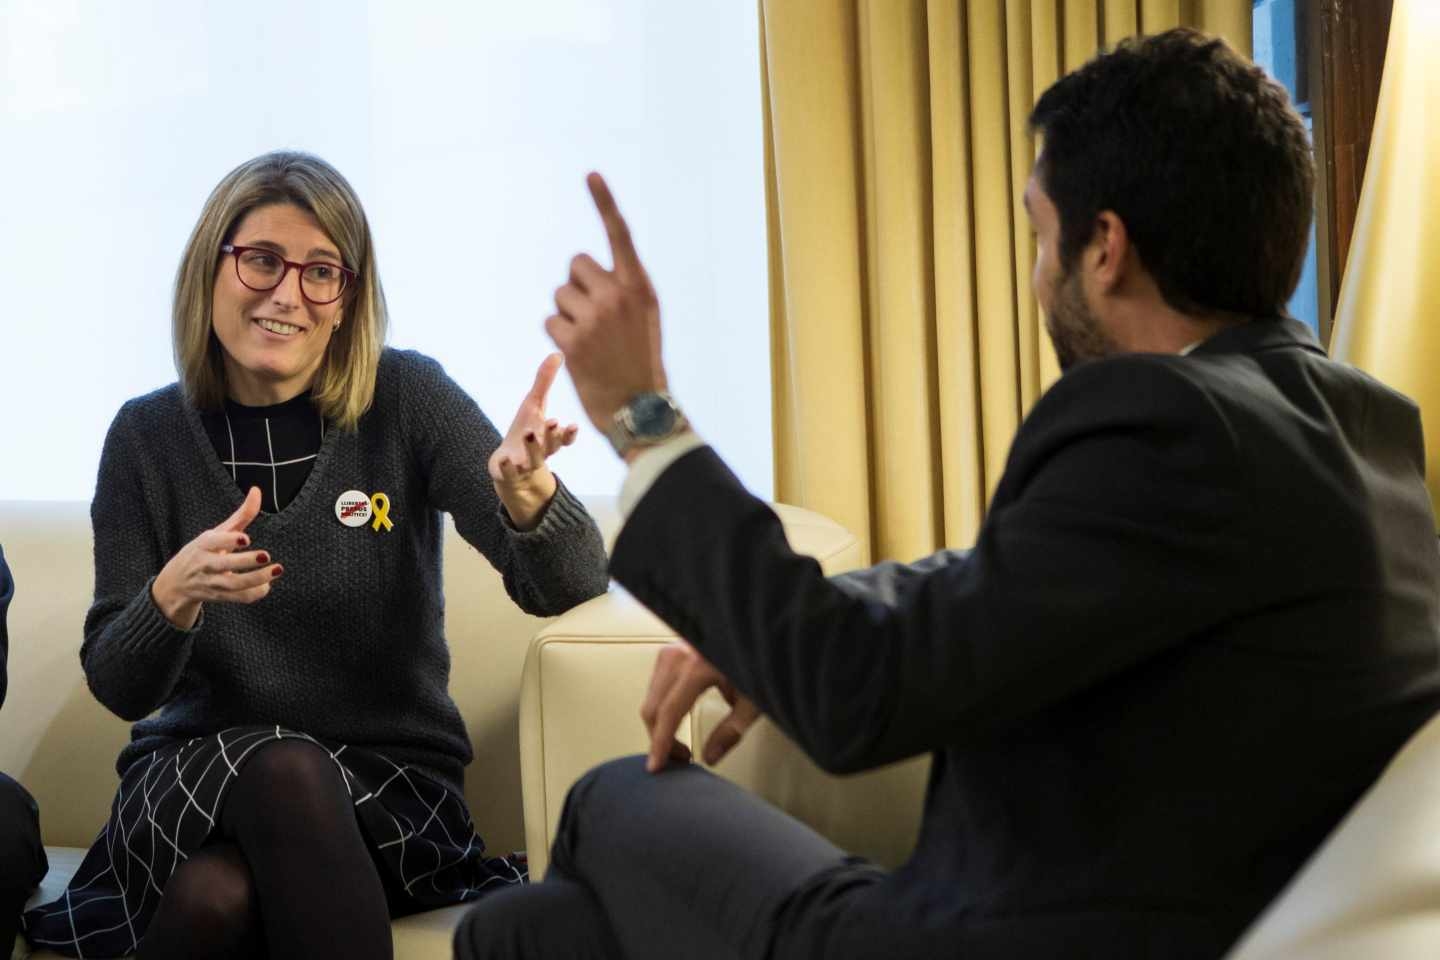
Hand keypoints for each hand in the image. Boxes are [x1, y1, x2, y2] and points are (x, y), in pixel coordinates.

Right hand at [151, 486, 280, 628]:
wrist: (176, 583)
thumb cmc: (203, 551)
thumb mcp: (217, 532)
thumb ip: (241, 515)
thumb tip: (258, 490)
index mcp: (203, 545)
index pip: (213, 542)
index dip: (228, 540)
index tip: (245, 538)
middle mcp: (205, 564)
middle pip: (224, 564)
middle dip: (245, 561)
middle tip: (266, 556)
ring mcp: (211, 582)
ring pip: (233, 584)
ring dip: (256, 579)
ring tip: (277, 570)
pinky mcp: (219, 597)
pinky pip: (238, 598)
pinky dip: (254, 594)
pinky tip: (267, 584)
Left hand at [488, 353, 579, 530]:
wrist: (510, 469)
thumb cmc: (525, 431)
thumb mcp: (534, 406)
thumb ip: (544, 382)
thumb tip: (557, 353)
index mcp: (549, 439)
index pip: (564, 438)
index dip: (568, 433)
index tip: (572, 424)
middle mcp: (540, 453)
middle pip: (550, 446)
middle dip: (552, 435)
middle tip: (554, 423)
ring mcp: (524, 465)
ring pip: (532, 459)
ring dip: (533, 448)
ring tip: (530, 434)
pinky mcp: (507, 474)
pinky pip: (509, 472)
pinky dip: (508, 466)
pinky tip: (506, 458)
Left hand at [545, 173, 669, 437]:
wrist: (640, 409)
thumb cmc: (641, 362)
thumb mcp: (644, 319)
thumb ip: (622, 289)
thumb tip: (584, 270)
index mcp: (640, 286)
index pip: (619, 235)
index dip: (604, 202)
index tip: (590, 174)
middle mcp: (618, 295)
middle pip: (576, 266)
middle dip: (578, 287)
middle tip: (594, 318)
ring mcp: (594, 317)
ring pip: (560, 295)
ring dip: (568, 315)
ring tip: (590, 341)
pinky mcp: (572, 340)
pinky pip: (550, 321)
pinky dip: (559, 337)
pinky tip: (579, 355)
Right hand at [640, 640, 760, 772]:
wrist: (761, 632)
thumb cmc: (761, 660)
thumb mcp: (753, 700)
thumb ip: (731, 731)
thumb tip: (710, 757)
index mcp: (699, 666)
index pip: (669, 712)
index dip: (660, 743)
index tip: (656, 766)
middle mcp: (680, 655)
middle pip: (653, 706)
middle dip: (659, 737)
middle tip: (680, 758)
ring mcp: (674, 649)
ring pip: (651, 696)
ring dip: (660, 723)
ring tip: (680, 742)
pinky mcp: (673, 649)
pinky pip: (657, 684)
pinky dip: (661, 706)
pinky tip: (677, 719)